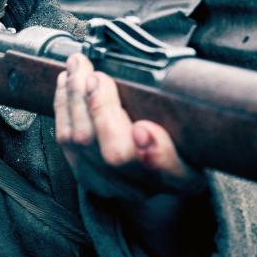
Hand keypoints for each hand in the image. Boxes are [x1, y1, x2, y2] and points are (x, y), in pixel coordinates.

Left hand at [54, 53, 206, 200]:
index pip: (170, 171)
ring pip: (82, 143)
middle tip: (96, 75)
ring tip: (77, 68)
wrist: (153, 170)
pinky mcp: (85, 176)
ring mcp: (111, 185)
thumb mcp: (193, 129)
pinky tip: (66, 83)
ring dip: (75, 98)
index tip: (143, 129)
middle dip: (101, 108)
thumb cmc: (178, 140)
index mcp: (182, 177)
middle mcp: (145, 188)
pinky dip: (64, 105)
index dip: (155, 153)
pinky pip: (65, 140)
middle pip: (116, 154)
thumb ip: (182, 114)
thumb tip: (155, 90)